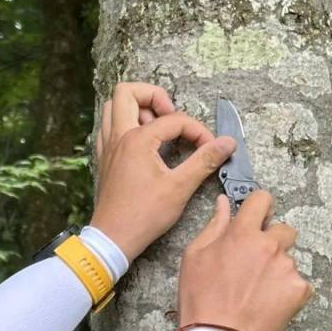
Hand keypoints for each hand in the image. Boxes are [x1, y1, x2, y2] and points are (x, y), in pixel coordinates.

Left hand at [89, 82, 236, 260]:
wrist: (113, 238)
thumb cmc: (143, 215)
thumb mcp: (180, 187)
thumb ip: (204, 161)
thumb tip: (227, 143)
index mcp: (137, 140)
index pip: (174, 119)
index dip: (197, 130)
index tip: (210, 147)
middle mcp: (118, 137)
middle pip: (127, 92)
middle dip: (153, 96)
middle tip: (170, 114)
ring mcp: (108, 147)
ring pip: (112, 108)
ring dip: (136, 108)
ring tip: (157, 126)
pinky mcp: (104, 159)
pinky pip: (109, 128)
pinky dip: (124, 125)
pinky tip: (142, 142)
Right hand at [178, 191, 311, 330]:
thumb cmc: (201, 298)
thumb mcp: (195, 256)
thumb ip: (214, 226)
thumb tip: (224, 204)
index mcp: (243, 233)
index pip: (262, 199)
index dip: (259, 207)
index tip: (256, 218)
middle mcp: (269, 245)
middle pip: (284, 229)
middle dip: (273, 241)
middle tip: (256, 263)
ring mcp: (286, 268)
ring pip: (288, 259)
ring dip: (277, 269)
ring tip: (258, 290)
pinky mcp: (299, 290)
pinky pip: (298, 283)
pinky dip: (287, 291)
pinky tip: (268, 303)